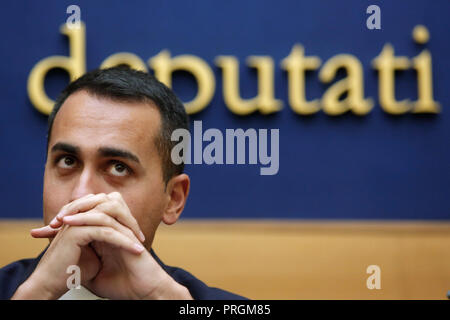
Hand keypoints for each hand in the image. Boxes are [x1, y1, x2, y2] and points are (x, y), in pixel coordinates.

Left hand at [30, 192, 191, 299]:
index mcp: (107, 233)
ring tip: (61, 219)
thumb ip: (80, 262)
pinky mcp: (128, 231)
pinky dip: (87, 216)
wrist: (142, 292)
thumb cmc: (122, 286)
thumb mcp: (91, 274)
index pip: (86, 214)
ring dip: (80, 207)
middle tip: (52, 222)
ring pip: (103, 201)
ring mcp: (123, 226)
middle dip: (71, 207)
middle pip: (95, 200)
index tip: (42, 232)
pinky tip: (71, 223)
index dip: (65, 218)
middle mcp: (116, 226)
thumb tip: (61, 261)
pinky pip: (106, 216)